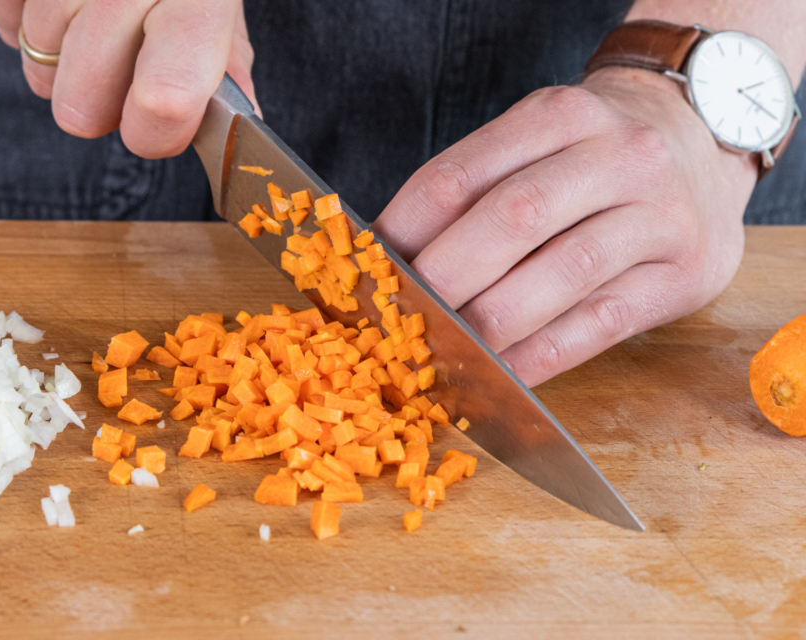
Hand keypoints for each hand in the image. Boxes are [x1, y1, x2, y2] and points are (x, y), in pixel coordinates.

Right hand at [0, 0, 257, 157]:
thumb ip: (226, 60)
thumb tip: (242, 118)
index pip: (166, 97)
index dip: (154, 132)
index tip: (154, 123)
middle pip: (84, 102)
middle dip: (97, 107)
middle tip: (118, 75)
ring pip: (40, 64)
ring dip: (60, 61)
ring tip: (89, 18)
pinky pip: (3, 21)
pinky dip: (24, 20)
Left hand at [373, 67, 758, 386]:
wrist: (704, 139)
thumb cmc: (593, 155)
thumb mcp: (538, 141)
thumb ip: (476, 191)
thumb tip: (395, 263)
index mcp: (560, 115)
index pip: (461, 176)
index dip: (405, 230)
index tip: (371, 272)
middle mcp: (617, 156)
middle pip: (512, 220)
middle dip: (445, 280)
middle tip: (402, 321)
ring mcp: (659, 215)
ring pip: (561, 276)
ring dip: (490, 325)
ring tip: (444, 354)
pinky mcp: (685, 273)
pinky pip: (599, 324)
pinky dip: (541, 356)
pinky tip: (501, 375)